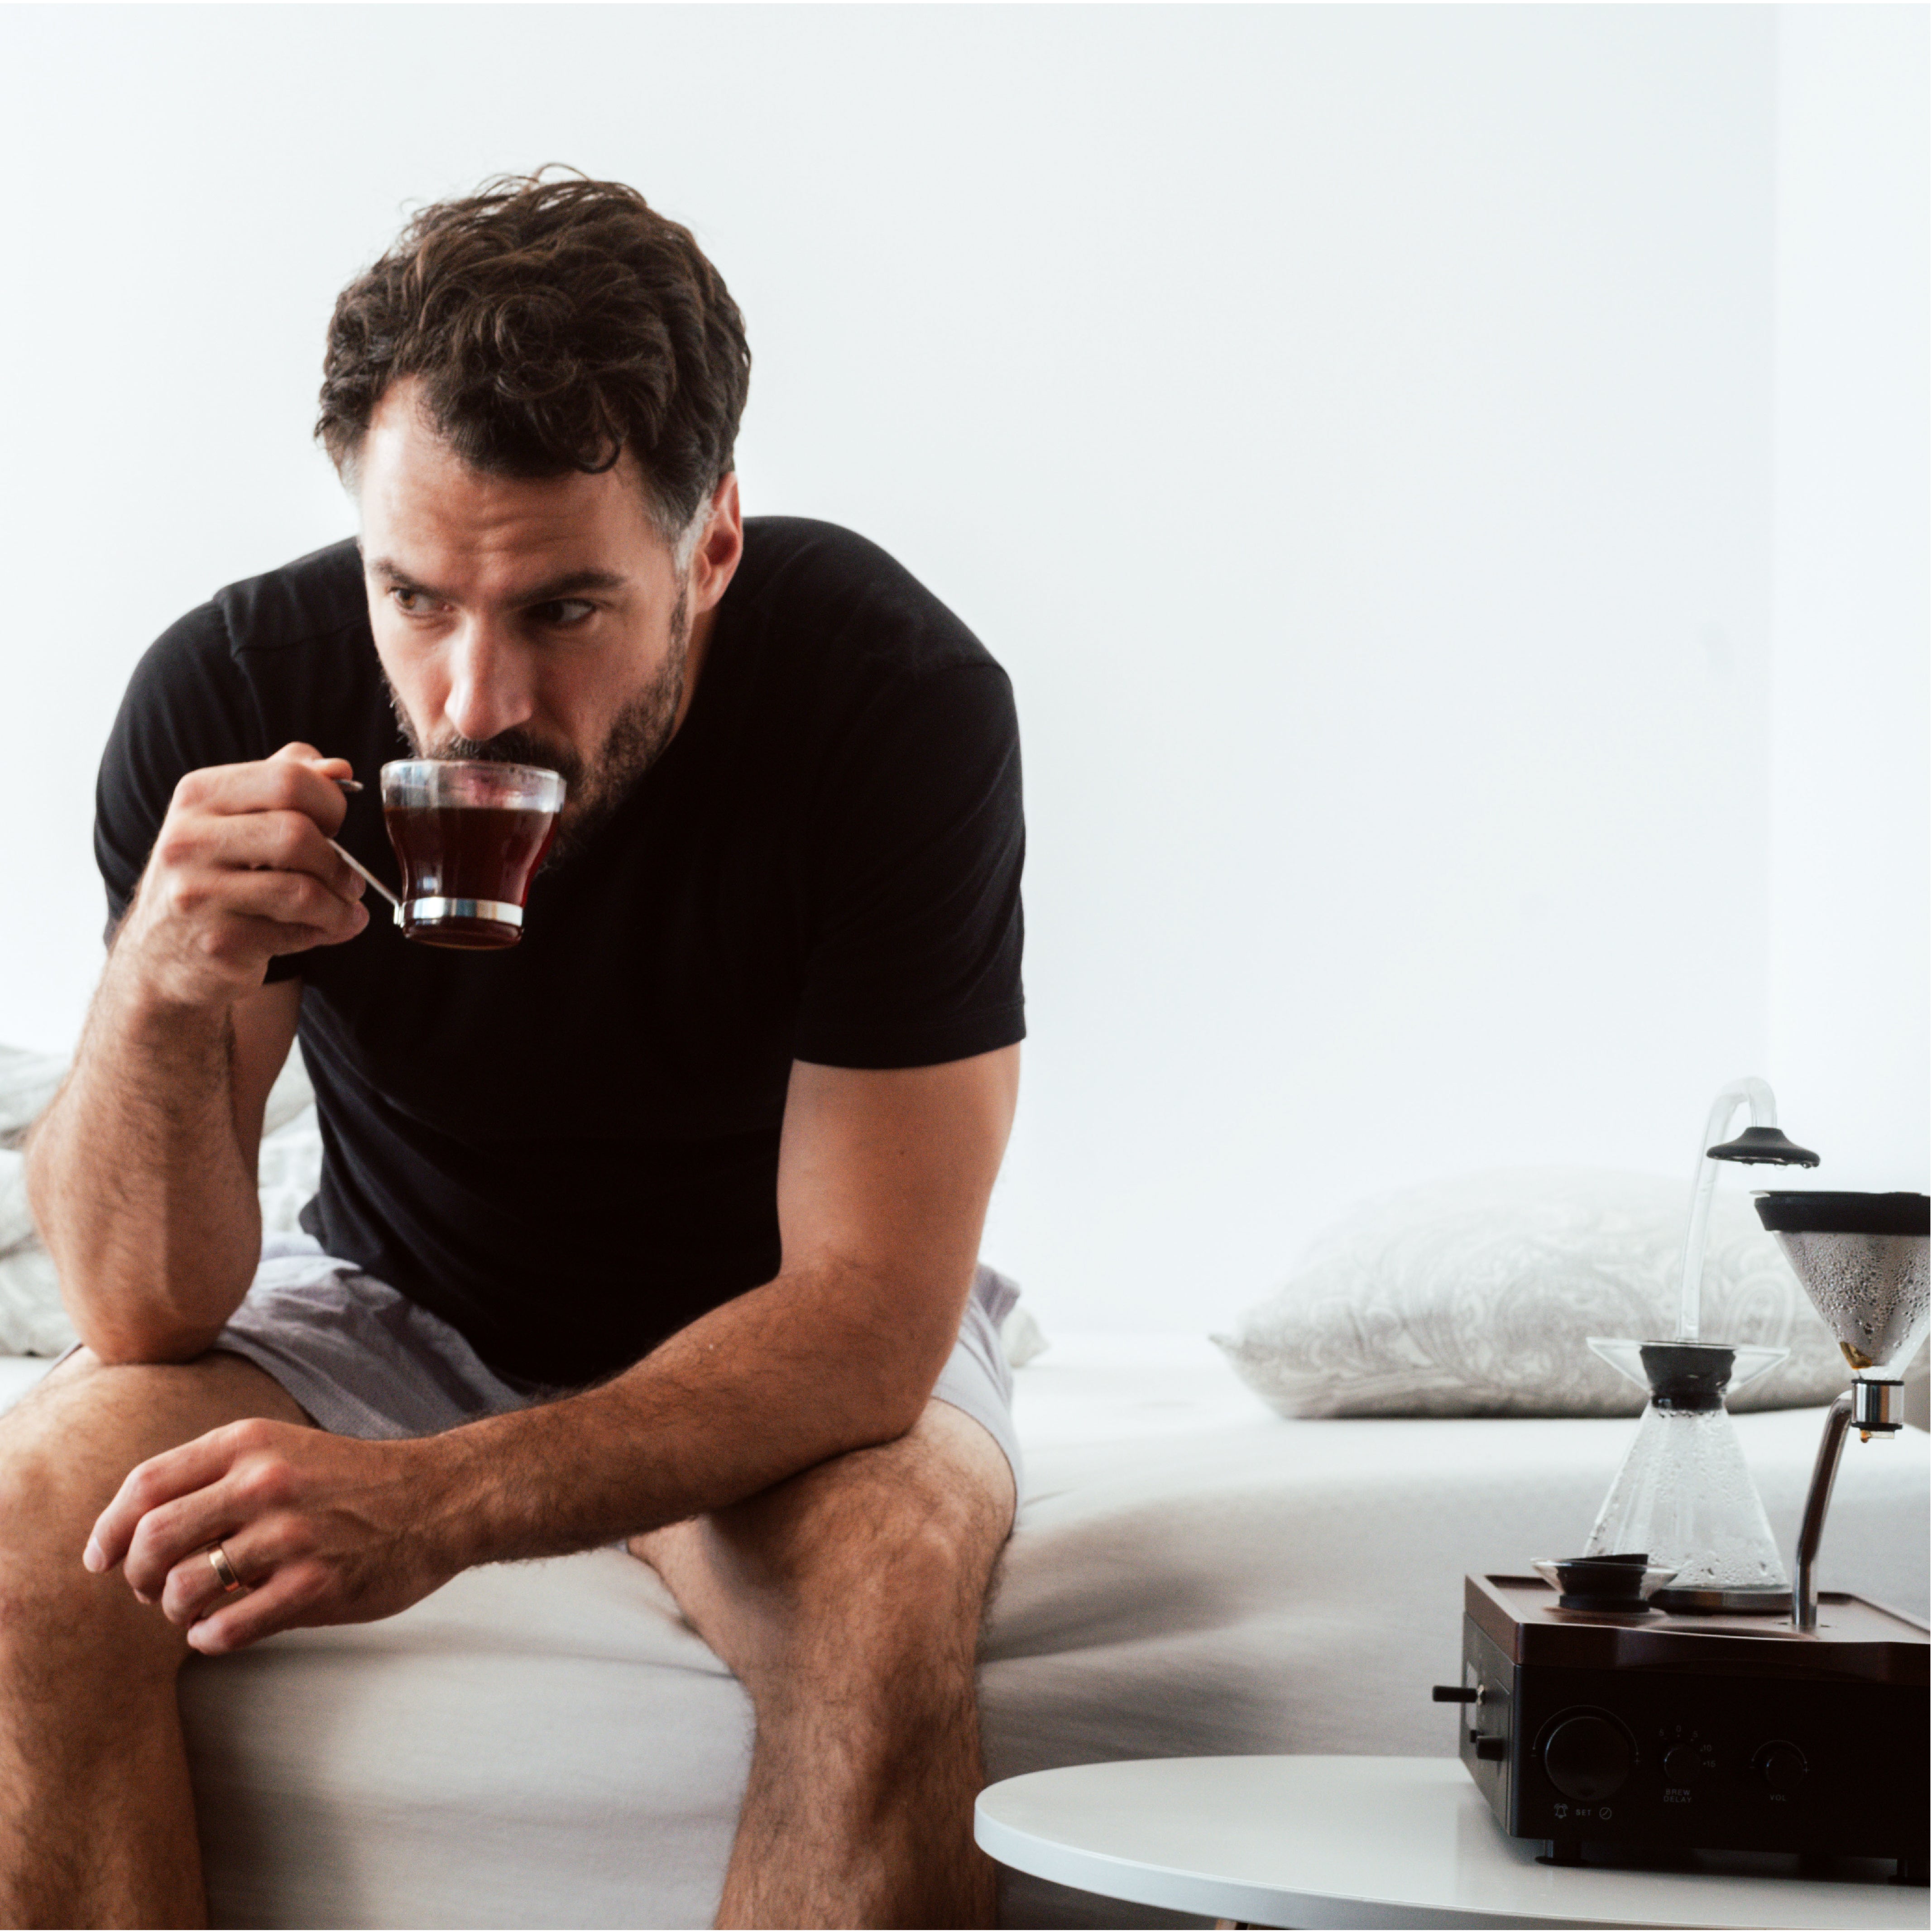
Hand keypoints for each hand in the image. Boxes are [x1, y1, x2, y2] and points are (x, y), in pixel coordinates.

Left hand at [82, 1419, 462, 1653]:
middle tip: (148, 1590)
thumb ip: (218, 1478)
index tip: (101, 1557)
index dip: (109, 1528)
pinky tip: (221, 1630)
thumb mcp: (284, 1452)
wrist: (439, 1499)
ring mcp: (290, 1535)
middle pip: (153, 1539)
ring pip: (184, 1588)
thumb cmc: (353, 1482)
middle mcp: (265, 1482)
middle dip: (135, 1576)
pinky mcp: (314, 1584)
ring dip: (173, 1611)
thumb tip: (140, 1531)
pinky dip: (209, 1638)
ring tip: (192, 1611)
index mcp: (251, 1443)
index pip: (146, 1485)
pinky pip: (227, 1627)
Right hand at [118, 741, 369, 1007]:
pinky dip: (324, 933)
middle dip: (339, 862)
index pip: (288, 779)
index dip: (331, 803)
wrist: (160, 955)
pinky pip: (295, 934)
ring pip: (302, 890)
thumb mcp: (233, 818)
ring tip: (346, 910)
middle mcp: (189, 840)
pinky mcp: (217, 943)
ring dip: (340, 905)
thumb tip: (338, 768)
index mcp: (199, 796)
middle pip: (297, 834)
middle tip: (351, 880)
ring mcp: (198, 894)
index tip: (336, 825)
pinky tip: (323, 930)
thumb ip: (284, 783)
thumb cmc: (212, 876)